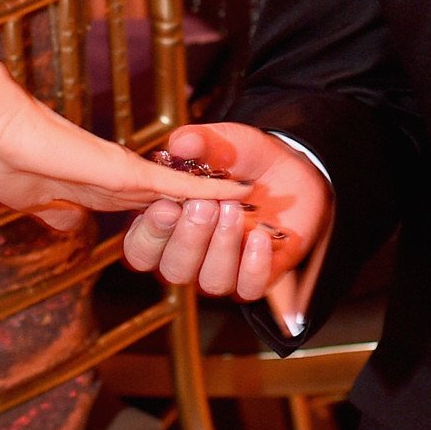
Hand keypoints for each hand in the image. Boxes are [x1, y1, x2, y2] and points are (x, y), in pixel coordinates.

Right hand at [0, 66, 246, 226]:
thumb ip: (58, 212)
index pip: (145, 204)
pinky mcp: (123, 170)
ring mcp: (122, 172)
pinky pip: (176, 186)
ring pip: (182, 194)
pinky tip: (242, 194)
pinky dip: (211, 191)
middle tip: (250, 215)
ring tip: (259, 206)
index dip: (174, 215)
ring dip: (218, 204)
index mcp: (95, 186)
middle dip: (209, 213)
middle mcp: (117, 177)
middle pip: (172, 200)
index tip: (199, 224)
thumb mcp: (33, 198)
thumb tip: (73, 225)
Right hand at [120, 123, 331, 328]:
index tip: (167, 206)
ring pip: (210, 282)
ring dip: (221, 247)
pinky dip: (253, 266)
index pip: (140, 249)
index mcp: (167, 226)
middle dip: (189, 238)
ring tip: (234, 210)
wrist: (290, 169)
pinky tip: (259, 236)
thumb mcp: (222, 141)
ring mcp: (223, 270)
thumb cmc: (243, 159)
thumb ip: (199, 141)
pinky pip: (249, 288)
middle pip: (173, 270)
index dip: (150, 233)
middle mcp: (189, 256)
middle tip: (206, 205)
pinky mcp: (256, 278)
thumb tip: (180, 143)